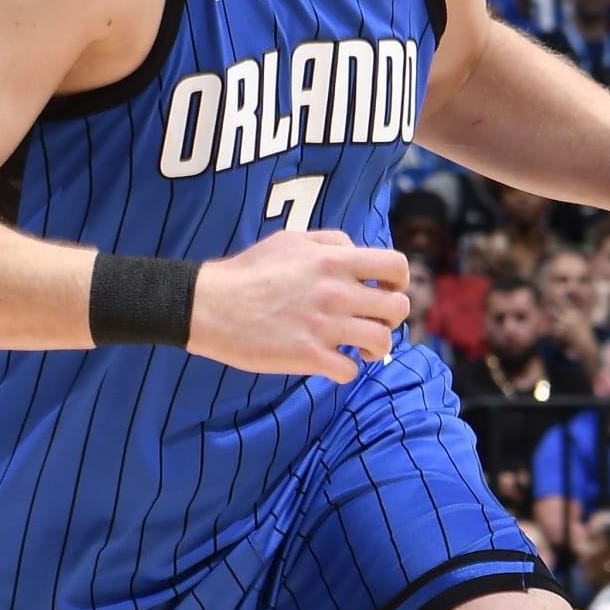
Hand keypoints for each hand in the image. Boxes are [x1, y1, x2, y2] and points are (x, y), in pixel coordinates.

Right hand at [189, 231, 408, 382]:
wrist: (211, 305)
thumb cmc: (248, 271)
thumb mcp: (291, 239)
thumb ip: (331, 241)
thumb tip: (356, 252)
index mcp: (335, 260)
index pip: (396, 266)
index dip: (398, 281)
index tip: (385, 291)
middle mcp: (336, 292)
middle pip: (397, 308)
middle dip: (390, 318)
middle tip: (371, 322)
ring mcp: (324, 326)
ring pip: (381, 342)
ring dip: (374, 347)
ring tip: (358, 347)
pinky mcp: (308, 356)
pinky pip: (349, 370)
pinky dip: (345, 369)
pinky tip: (331, 362)